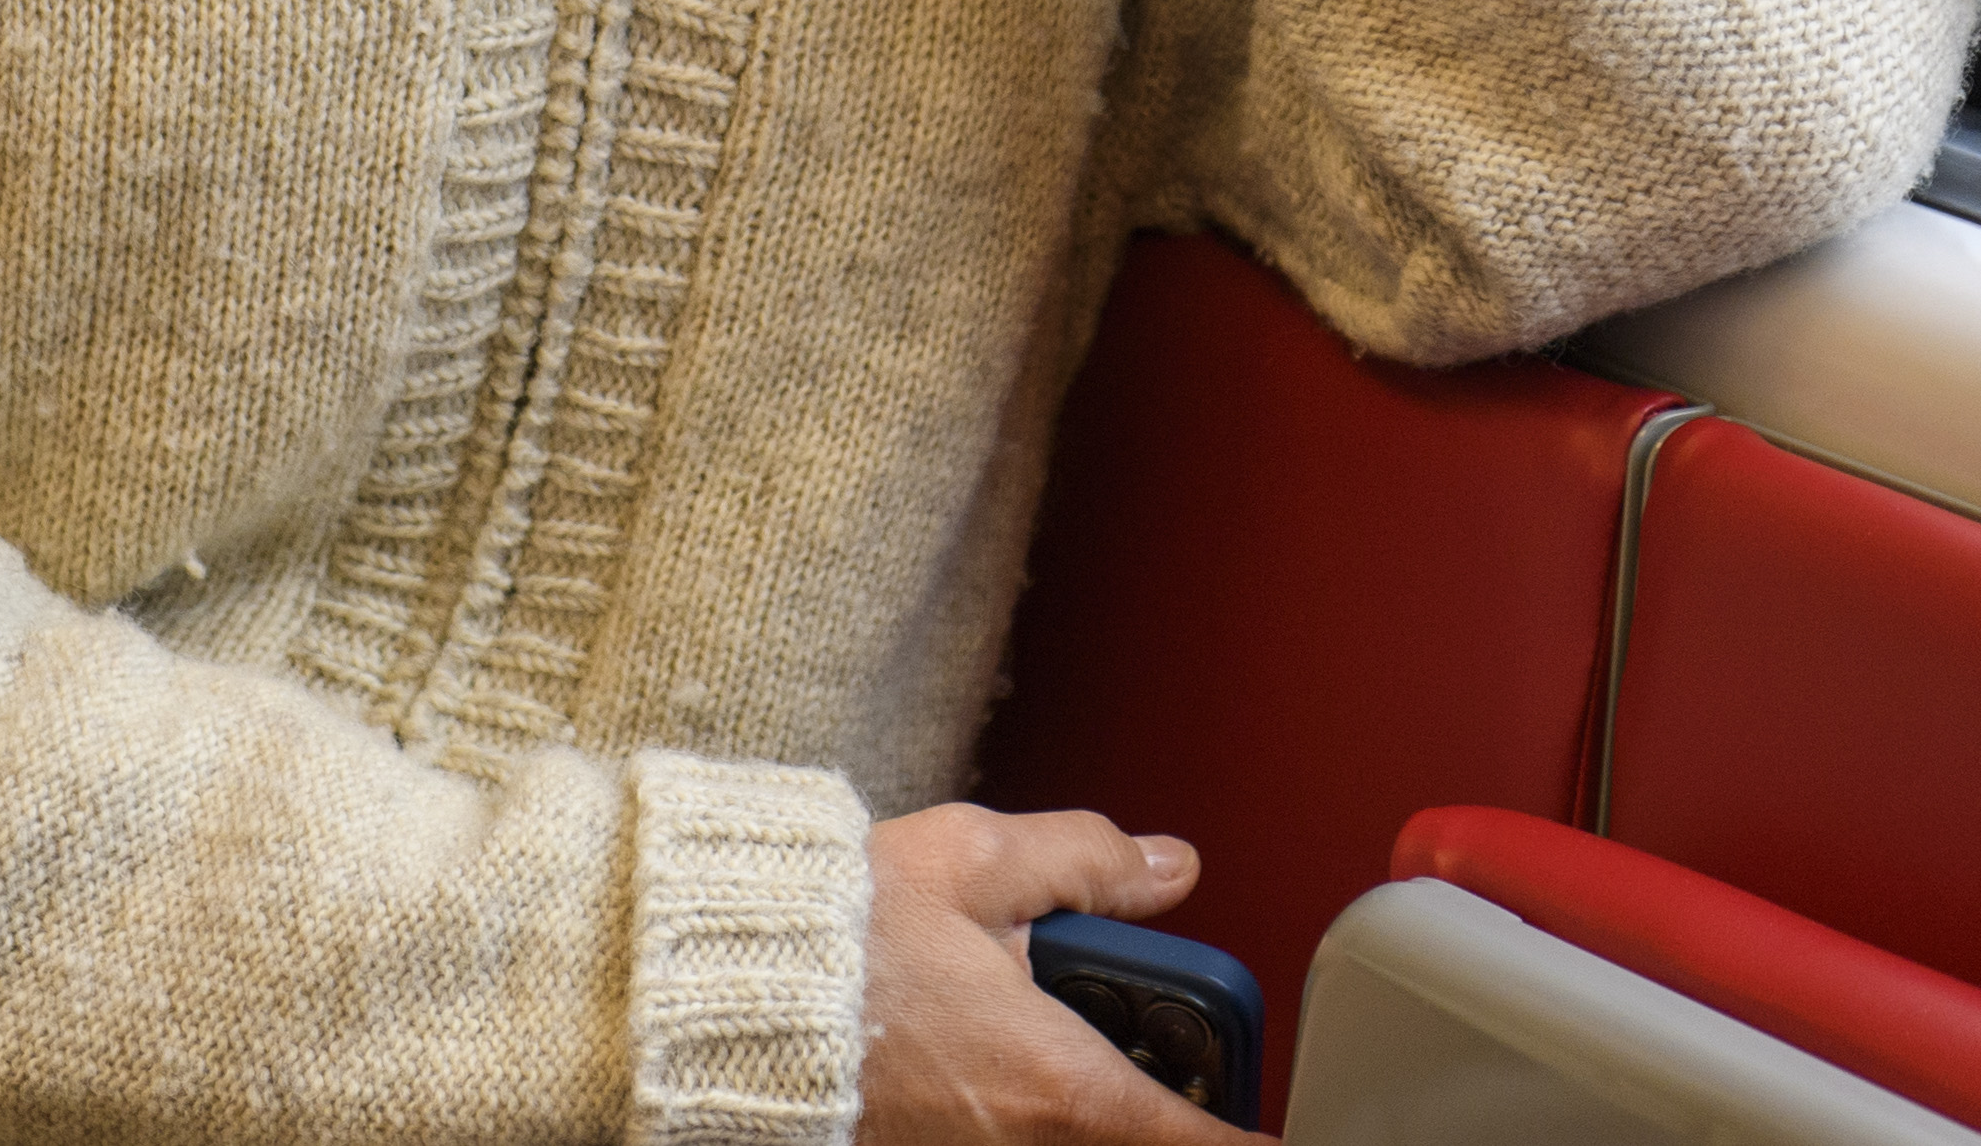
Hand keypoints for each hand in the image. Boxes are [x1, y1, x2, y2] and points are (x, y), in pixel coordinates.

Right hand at [854, 800, 1245, 1145]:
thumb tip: (1169, 869)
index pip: (1194, 1144)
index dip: (1246, 1136)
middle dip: (1148, 1099)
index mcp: (1055, 1087)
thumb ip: (1088, 862)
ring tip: (1031, 1024)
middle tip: (1146, 1042)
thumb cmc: (829, 935)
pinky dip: (1012, 1110)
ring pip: (1061, 1141)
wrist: (703, 993)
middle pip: (1129, 1143)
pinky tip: (973, 1056)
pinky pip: (995, 1141)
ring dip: (1071, 1101)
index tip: (1277, 1128)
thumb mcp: (975, 862)